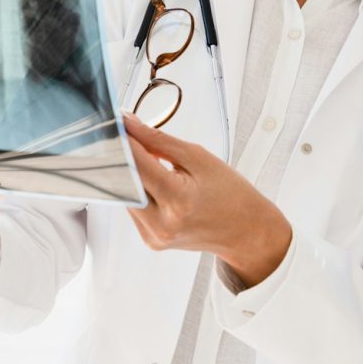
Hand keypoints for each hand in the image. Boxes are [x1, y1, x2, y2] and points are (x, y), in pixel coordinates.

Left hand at [123, 112, 291, 287]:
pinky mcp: (150, 240)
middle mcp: (162, 223)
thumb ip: (159, 141)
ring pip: (125, 195)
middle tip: (128, 136)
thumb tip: (129, 125)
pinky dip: (139, 191)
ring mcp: (154, 236)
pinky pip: (133, 208)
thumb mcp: (199, 158)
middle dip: (123, 156)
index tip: (117, 122)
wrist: (246, 231)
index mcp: (178, 200)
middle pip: (123, 182)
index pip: (136, 163)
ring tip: (151, 161)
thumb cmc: (230, 193)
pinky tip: (156, 183)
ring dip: (131, 174)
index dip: (123, 139)